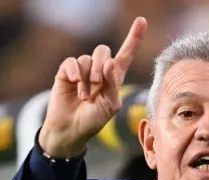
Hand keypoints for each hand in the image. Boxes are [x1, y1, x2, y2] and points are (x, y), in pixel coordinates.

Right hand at [39, 17, 147, 156]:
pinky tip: (75, 84)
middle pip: (103, 51)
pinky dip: (75, 72)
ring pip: (87, 59)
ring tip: (84, 96)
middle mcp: (98, 70)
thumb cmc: (93, 120)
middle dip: (101, 67)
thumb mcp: (110, 105)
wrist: (72, 129)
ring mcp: (82, 70)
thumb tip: (108, 61)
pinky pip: (72, 61)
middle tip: (97, 84)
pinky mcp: (66, 72)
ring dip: (87, 78)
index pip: (126, 54)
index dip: (134, 38)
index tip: (142, 21)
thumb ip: (112, 84)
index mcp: (114, 78)